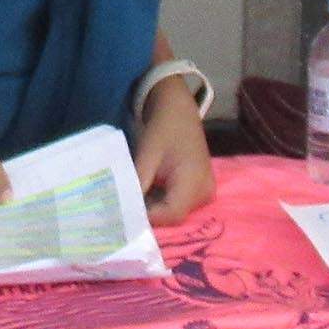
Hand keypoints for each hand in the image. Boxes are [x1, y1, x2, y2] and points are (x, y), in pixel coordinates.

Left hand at [133, 83, 215, 225]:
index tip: (125, 215)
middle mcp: (205, 192)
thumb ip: (137, 184)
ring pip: (176, 212)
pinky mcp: (200, 189)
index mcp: (194, 182)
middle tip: (125, 210)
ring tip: (133, 201)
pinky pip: (180, 203)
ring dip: (155, 209)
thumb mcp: (146, 156)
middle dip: (150, 215)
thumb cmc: (162, 130)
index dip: (148, 219)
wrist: (178, 110)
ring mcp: (205, 192)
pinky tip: (147, 194)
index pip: (171, 215)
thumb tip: (123, 209)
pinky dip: (162, 202)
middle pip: (174, 216)